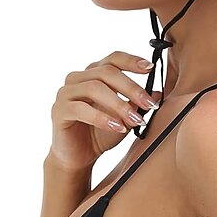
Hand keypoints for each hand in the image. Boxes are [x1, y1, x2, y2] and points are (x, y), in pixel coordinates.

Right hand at [48, 51, 160, 171]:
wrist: (79, 157)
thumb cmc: (103, 132)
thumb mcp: (127, 117)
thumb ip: (138, 103)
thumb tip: (158, 93)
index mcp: (95, 72)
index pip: (114, 58)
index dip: (132, 61)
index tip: (150, 68)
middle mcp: (78, 77)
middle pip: (107, 72)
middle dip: (131, 87)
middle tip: (149, 103)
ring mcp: (66, 92)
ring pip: (95, 88)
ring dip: (119, 104)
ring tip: (135, 120)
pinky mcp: (58, 110)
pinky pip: (81, 109)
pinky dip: (103, 118)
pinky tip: (118, 128)